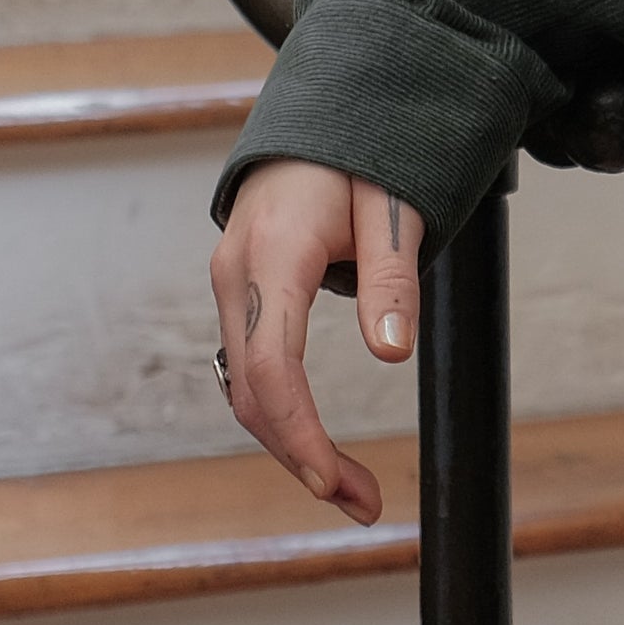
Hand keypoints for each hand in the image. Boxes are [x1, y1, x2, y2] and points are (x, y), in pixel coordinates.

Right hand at [208, 160, 423, 523]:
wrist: (314, 120)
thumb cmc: (358, 153)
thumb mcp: (393, 206)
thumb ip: (392, 280)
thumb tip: (391, 356)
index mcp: (274, 255)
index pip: (273, 367)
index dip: (298, 434)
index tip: (331, 484)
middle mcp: (237, 276)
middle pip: (253, 392)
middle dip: (302, 457)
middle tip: (363, 505)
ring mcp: (230, 287)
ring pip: (247, 387)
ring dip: (291, 443)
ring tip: (353, 489)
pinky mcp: (240, 296)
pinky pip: (251, 368)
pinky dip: (281, 413)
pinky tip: (316, 443)